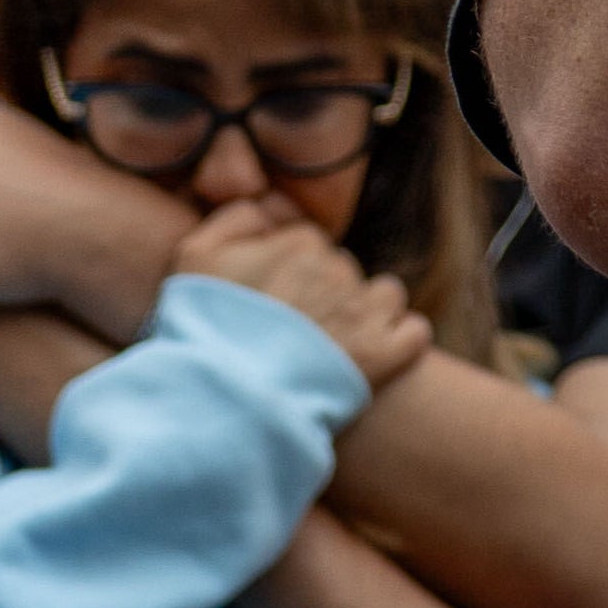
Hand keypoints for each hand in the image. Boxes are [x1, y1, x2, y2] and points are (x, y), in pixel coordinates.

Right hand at [177, 198, 433, 387]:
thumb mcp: (194, 256)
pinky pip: (413, 332)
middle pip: (343, 272)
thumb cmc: (202, 330)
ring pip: (384, 295)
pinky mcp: (387, 354)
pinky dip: (398, 343)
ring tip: (334, 347)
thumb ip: (235, 217)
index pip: (309, 246)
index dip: (290, 274)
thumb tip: (270, 209)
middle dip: (325, 296)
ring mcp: (366, 311)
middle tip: (295, 334)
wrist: (225, 398)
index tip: (273, 305)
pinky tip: (370, 360)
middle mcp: (338, 269)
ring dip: (368, 314)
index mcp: (299, 244)